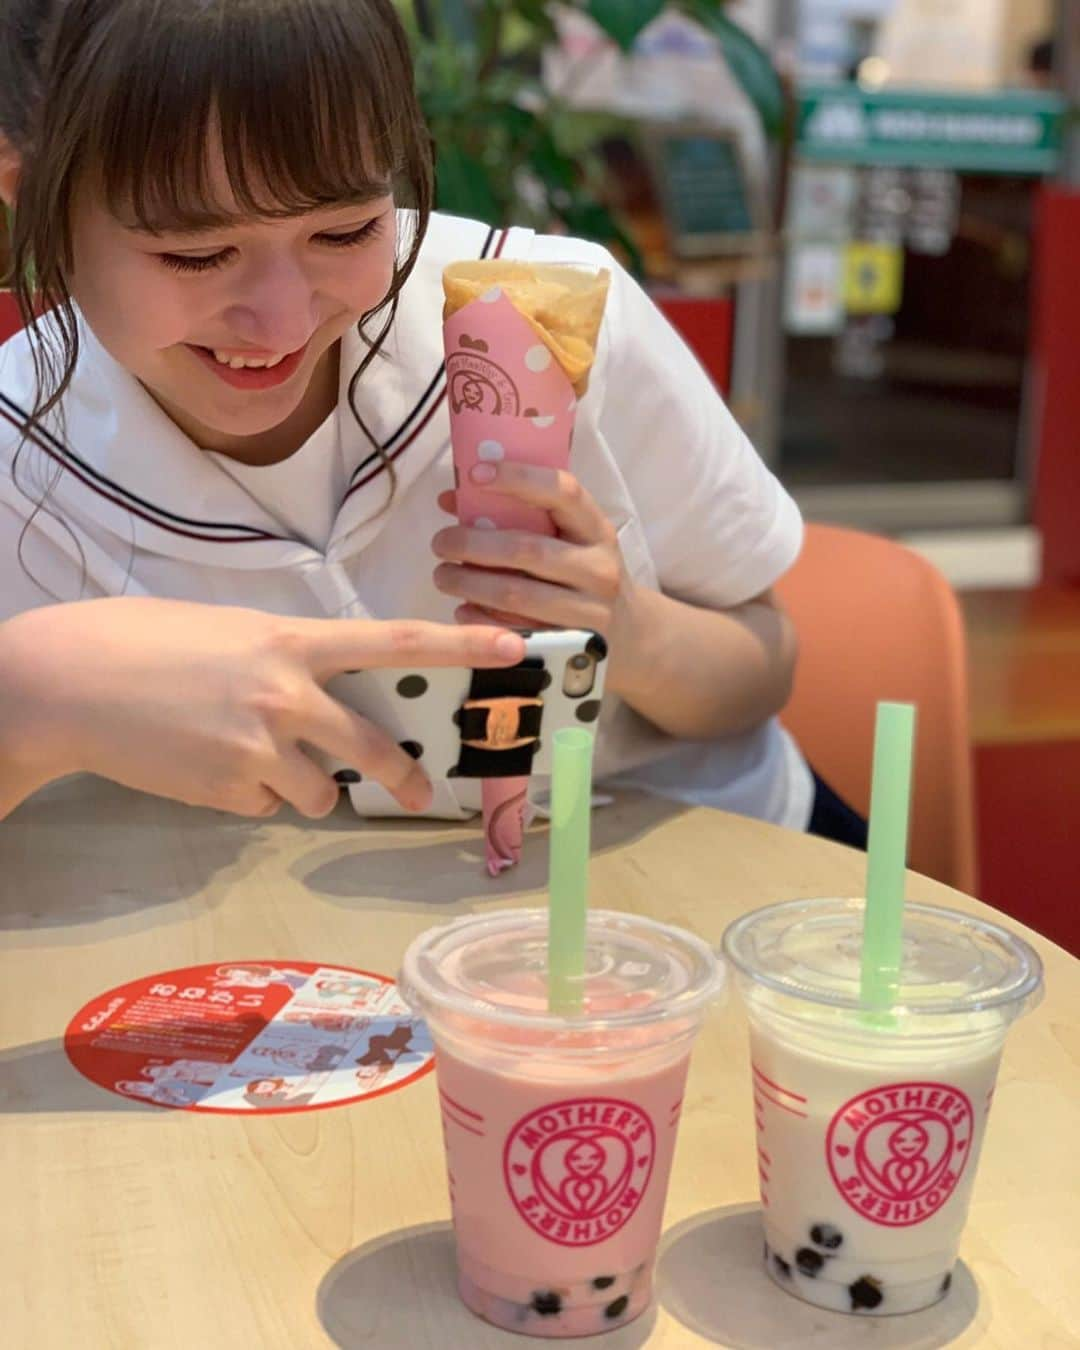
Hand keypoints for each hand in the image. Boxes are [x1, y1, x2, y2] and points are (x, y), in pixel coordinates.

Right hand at [0, 598, 524, 818]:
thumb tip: (326, 698)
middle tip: (421, 790)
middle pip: (371, 749)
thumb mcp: (234, 631)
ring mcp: (261, 749)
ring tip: (247, 755)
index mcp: (293, 641)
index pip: (394, 643)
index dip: (460, 648)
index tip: (513, 647)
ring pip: (319, 792)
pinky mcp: (231, 791)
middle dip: (403, 776)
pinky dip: (250, 795)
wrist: (71, 684)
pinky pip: (265, 804)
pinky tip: (207, 765)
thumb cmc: (149, 642)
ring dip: (301, 785)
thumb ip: (289, 660)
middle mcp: (288, 695)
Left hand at [432, 461, 639, 654]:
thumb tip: (453, 498)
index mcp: (596, 530)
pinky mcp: (570, 648)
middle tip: (441, 543)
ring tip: (443, 576)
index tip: (475, 474)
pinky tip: (463, 610)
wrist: (631, 634)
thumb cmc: (585, 574)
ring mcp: (588, 612)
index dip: (518, 479)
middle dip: (473, 544)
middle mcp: (597, 569)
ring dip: (469, 584)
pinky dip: (480, 620)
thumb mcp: (570, 539)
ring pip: (516, 595)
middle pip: (527, 549)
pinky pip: (514, 633)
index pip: (562, 492)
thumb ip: (520, 515)